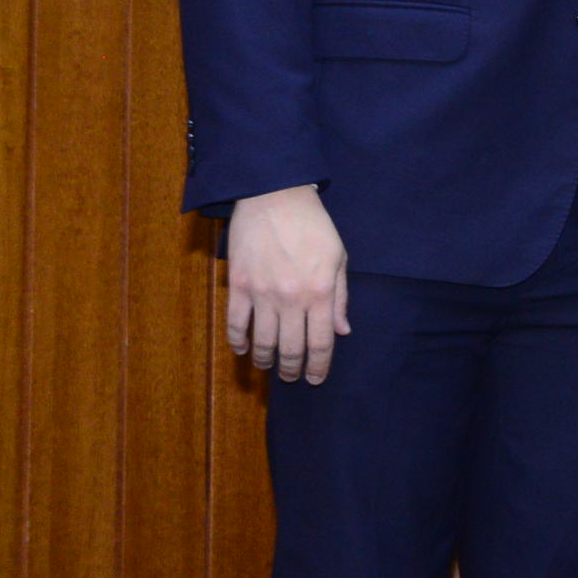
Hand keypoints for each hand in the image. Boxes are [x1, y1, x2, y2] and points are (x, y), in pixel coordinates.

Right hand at [225, 183, 348, 383]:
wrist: (275, 197)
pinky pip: (235, 322)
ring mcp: (262, 294)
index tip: (315, 380)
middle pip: (291, 348)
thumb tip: (342, 331)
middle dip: (292, 369)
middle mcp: (291, 299)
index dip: (318, 367)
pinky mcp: (239, 285)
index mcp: (320, 293)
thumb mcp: (338, 259)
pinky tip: (241, 349)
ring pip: (262, 340)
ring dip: (264, 360)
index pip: (320, 343)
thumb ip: (339, 298)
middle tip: (291, 377)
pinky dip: (237, 341)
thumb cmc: (313, 226)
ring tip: (266, 367)